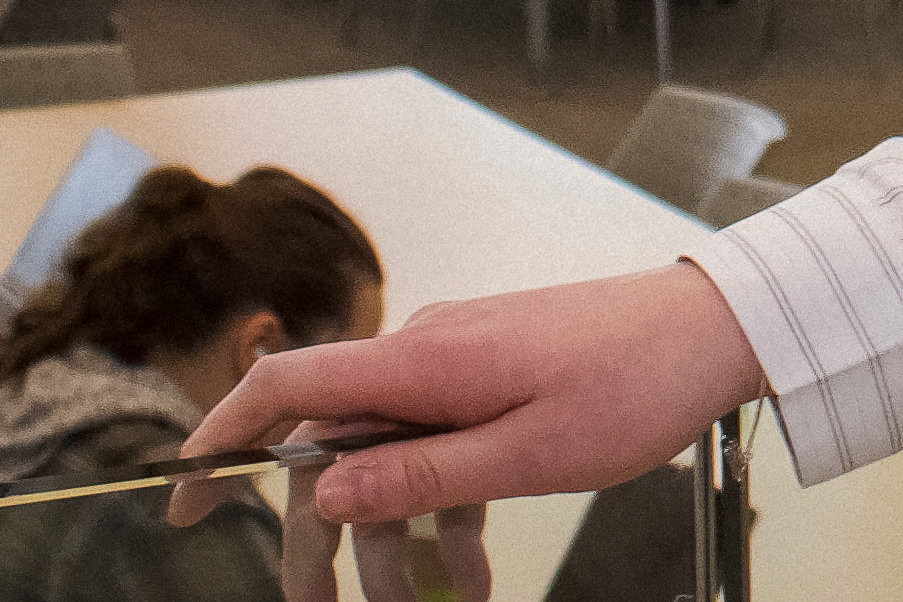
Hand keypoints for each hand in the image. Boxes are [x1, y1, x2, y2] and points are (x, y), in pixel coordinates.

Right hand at [168, 263, 761, 531]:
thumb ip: (420, 474)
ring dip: (401, 540)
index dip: (221, 437)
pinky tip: (470, 575)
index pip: (289, 385)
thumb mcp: (526, 454)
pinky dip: (449, 509)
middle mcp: (429, 350)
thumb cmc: (636, 384)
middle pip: (337, 445)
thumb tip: (321, 492)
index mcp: (424, 361)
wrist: (721, 328)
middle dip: (323, 537)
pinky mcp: (497, 374)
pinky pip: (445, 445)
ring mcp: (463, 360)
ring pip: (395, 459)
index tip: (181, 496)